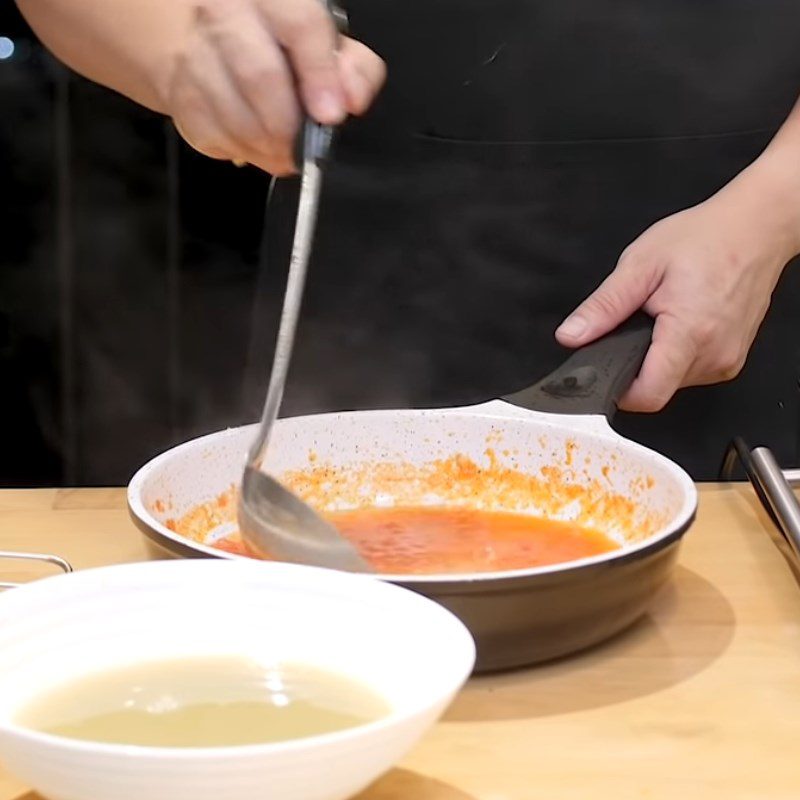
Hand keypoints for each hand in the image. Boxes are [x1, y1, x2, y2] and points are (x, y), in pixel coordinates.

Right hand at [162, 0, 385, 174]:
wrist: (209, 43)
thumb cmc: (276, 44)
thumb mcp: (324, 43)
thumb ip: (350, 68)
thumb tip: (352, 99)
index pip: (299, 25)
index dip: (320, 75)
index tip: (331, 115)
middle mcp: (223, 12)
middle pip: (259, 75)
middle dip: (290, 124)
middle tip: (305, 146)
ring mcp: (194, 53)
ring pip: (237, 116)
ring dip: (270, 147)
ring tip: (285, 150)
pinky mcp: (178, 95)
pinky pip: (216, 138)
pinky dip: (246, 153)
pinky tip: (258, 145)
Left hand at [555, 162, 799, 411]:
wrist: (755, 228)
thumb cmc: (704, 239)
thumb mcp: (639, 265)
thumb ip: (603, 307)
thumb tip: (571, 336)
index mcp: (688, 333)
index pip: (647, 395)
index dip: (617, 390)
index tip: (602, 370)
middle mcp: (713, 355)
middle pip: (657, 389)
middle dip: (634, 365)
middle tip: (634, 324)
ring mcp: (726, 360)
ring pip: (672, 382)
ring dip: (656, 359)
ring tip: (661, 317)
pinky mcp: (732, 360)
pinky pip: (691, 372)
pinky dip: (676, 355)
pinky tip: (678, 323)